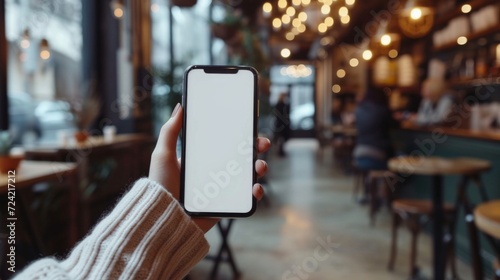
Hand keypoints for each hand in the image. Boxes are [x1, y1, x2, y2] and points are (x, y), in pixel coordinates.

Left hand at [149, 103, 270, 231]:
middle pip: (242, 157)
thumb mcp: (162, 155)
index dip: (240, 135)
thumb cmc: (160, 187)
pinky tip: (255, 188)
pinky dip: (256, 192)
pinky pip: (246, 198)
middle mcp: (215, 173)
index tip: (250, 126)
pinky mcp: (226, 206)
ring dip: (260, 168)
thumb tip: (180, 106)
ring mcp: (222, 190)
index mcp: (203, 159)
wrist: (164, 218)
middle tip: (261, 143)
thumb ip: (170, 131)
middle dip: (256, 148)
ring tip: (259, 167)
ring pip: (248, 176)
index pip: (225, 143)